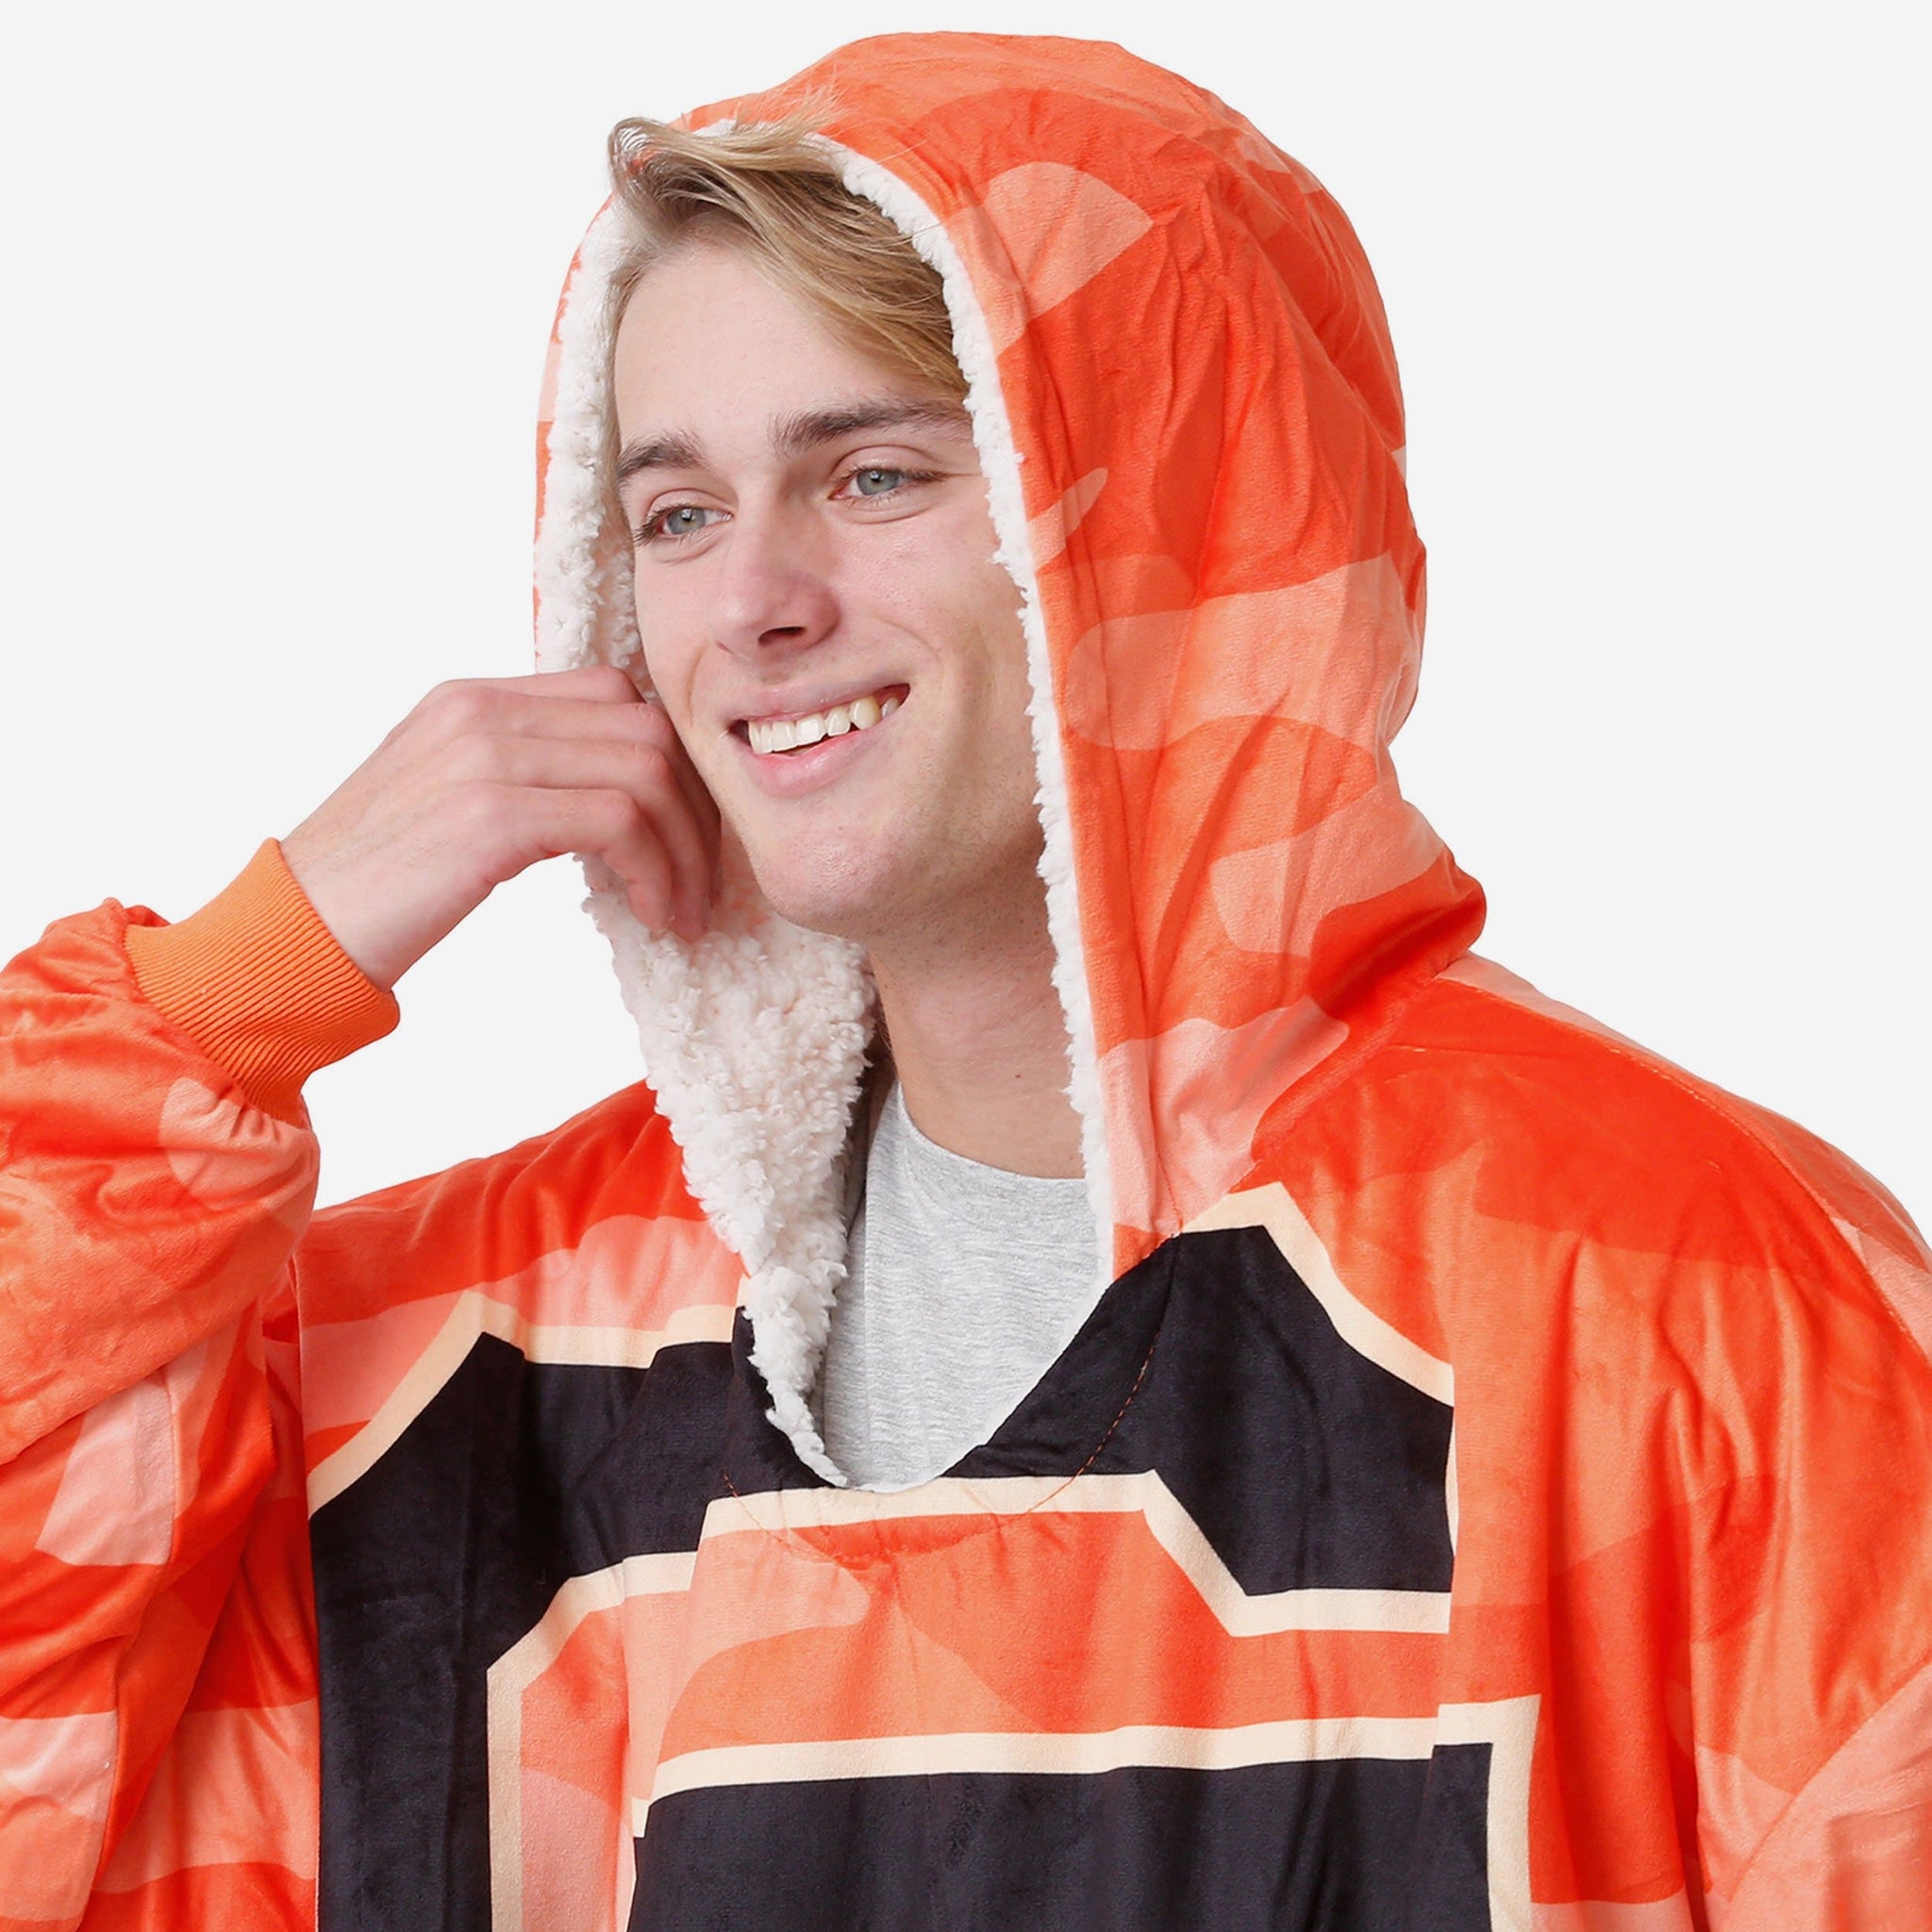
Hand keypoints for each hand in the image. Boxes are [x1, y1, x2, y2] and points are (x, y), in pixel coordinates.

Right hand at [279, 665, 717, 990]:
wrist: (290, 935)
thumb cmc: (373, 889)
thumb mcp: (447, 803)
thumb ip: (520, 775)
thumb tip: (616, 799)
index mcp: (472, 698)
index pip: (615, 695)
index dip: (671, 766)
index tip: (683, 839)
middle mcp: (479, 710)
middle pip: (646, 729)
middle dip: (694, 812)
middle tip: (700, 885)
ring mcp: (482, 755)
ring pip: (646, 771)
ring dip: (684, 852)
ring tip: (682, 913)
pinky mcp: (488, 814)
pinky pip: (618, 820)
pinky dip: (655, 871)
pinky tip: (654, 916)